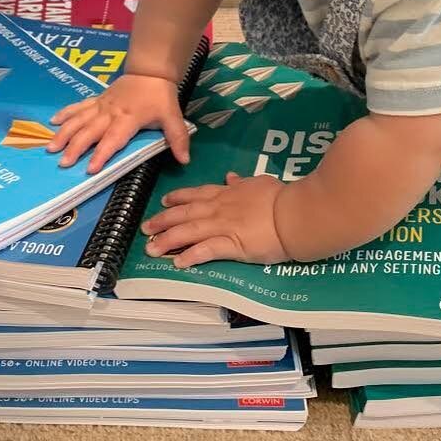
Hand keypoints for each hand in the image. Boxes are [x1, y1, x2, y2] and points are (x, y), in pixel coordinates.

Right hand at [48, 73, 189, 173]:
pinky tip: (52, 122)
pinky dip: (65, 114)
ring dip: (64, 133)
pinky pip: (78, 107)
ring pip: (79, 119)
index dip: (102, 154)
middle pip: (90, 131)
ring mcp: (101, 105)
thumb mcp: (173, 116)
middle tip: (63, 163)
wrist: (150, 70)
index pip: (113, 139)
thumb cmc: (160, 96)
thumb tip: (185, 160)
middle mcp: (110, 113)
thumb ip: (177, 138)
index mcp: (128, 119)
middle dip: (75, 147)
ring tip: (51, 148)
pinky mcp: (97, 99)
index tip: (90, 169)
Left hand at [139, 172, 288, 267]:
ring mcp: (224, 226)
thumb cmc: (282, 197)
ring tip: (152, 248)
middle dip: (162, 220)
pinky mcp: (233, 245)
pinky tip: (178, 262)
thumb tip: (232, 177)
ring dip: (168, 240)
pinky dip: (190, 255)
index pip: (197, 194)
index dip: (178, 198)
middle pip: (185, 214)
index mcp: (228, 193)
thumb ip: (244, 182)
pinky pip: (206, 250)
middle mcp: (220, 208)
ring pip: (189, 231)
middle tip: (145, 227)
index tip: (164, 201)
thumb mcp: (261, 182)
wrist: (295, 213)